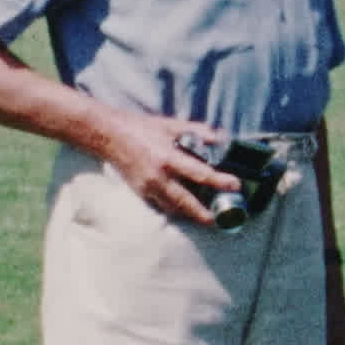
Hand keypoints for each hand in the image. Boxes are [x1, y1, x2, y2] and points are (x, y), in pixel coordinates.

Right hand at [99, 111, 238, 226]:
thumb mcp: (172, 125)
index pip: (199, 173)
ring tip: (204, 217)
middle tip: (218, 219)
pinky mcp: (140, 192)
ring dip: (188, 214)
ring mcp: (147, 187)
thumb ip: (197, 131)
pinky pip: (160, 205)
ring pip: (171, 208)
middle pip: (185, 202)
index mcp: (168, 158)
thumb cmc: (142, 128)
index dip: (219, 181)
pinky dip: (173, 209)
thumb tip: (219, 137)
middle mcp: (158, 177)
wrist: (109, 135)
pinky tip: (183, 209)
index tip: (235, 185)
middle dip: (202, 214)